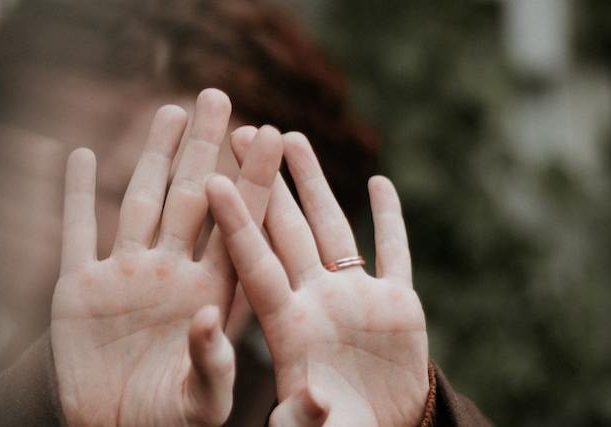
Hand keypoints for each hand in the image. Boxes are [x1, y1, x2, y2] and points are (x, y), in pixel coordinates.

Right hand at [50, 90, 283, 425]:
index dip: (255, 181)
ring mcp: (125, 278)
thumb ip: (213, 364)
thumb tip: (211, 319)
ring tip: (171, 110)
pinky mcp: (79, 290)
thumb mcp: (200, 403)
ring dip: (153, 157)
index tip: (275, 135)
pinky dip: (77, 195)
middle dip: (206, 149)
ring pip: (142, 203)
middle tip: (220, 96)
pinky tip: (82, 156)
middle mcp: (171, 276)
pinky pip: (78, 232)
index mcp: (211, 297)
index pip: (239, 228)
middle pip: (193, 200)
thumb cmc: (168, 426)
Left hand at [210, 128, 429, 425]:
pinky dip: (390, 219)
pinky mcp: (397, 306)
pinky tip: (379, 182)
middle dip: (267, 180)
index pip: (255, 263)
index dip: (237, 222)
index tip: (213, 179)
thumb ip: (304, 415)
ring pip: (331, 227)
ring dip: (314, 183)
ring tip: (292, 137)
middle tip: (241, 130)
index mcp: (287, 326)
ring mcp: (355, 299)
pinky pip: (393, 254)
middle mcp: (315, 301)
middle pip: (285, 229)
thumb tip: (307, 397)